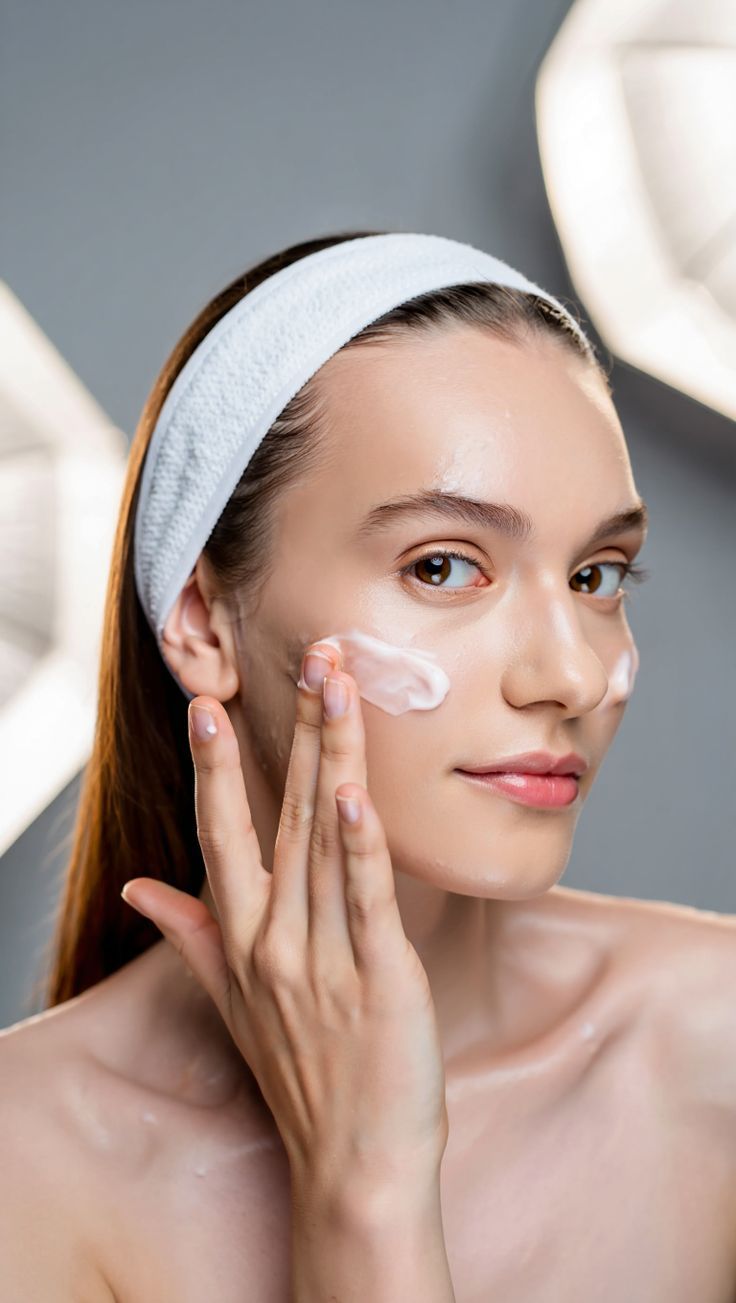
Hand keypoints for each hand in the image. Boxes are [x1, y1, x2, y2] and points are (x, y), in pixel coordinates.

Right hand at [120, 642, 448, 1197]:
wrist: (353, 1161)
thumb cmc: (298, 1074)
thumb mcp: (231, 1000)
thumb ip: (187, 934)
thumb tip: (139, 885)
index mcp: (241, 937)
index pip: (221, 833)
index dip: (214, 766)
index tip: (207, 704)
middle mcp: (274, 939)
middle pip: (282, 815)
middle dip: (298, 729)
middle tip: (315, 656)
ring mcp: (323, 958)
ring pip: (325, 839)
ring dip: (333, 757)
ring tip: (340, 688)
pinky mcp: (379, 979)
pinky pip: (366, 900)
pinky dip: (361, 844)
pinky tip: (353, 792)